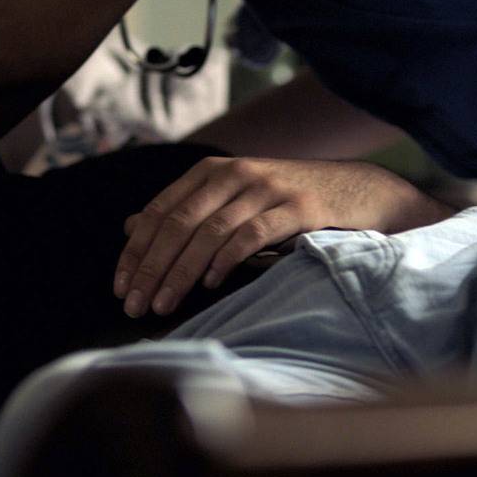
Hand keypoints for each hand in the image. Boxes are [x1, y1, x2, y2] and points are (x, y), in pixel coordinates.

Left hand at [114, 156, 453, 317]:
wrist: (356, 191)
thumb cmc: (286, 202)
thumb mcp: (232, 200)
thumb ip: (185, 212)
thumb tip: (130, 228)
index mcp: (211, 172)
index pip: (160, 212)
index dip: (136, 251)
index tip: (120, 287)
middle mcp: (234, 174)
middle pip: (178, 224)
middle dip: (151, 268)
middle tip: (134, 305)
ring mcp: (266, 188)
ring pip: (209, 232)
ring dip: (181, 273)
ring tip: (163, 304)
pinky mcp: (296, 207)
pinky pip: (251, 234)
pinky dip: (225, 259)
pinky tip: (210, 283)